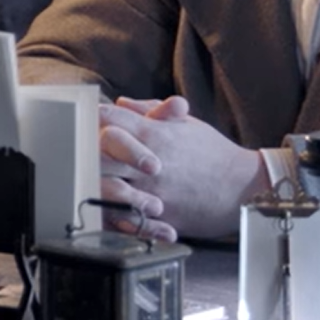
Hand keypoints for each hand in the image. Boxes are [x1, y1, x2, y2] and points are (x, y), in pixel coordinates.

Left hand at [96, 95, 265, 242]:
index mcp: (155, 134)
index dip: (92, 119)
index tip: (84, 121)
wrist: (245, 188)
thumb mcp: (186, 124)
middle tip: (75, 153)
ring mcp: (153, 190)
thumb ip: (151, 111)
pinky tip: (103, 209)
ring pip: (106, 185)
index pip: (110, 119)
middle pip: (98, 152)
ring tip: (83, 181)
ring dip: (92, 182)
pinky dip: (112, 214)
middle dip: (83, 151)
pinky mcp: (159, 215)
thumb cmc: (214, 154)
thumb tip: (121, 103)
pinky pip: (126, 216)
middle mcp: (149, 161)